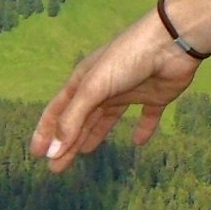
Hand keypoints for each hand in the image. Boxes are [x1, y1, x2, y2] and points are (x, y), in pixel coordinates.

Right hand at [30, 10, 198, 171]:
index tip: (36, 154)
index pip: (59, 110)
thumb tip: (51, 151)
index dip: (47, 131)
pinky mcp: (155, 97)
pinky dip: (143, 129)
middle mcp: (104, 87)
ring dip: (94, 136)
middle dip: (67, 142)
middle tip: (56, 168)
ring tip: (83, 154)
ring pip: (107, 119)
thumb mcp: (94, 87)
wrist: (173, 41)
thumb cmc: (128, 59)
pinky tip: (139, 142)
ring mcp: (130, 91)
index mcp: (85, 80)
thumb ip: (73, 119)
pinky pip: (147, 117)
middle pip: (81, 120)